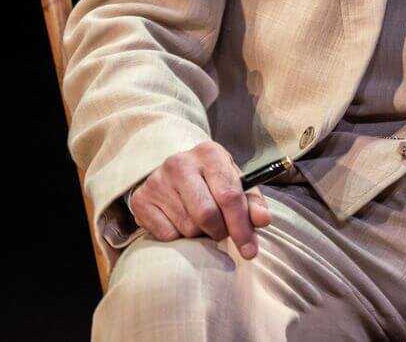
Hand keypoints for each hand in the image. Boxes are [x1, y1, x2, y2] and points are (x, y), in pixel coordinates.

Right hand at [127, 140, 272, 258]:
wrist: (172, 173)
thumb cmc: (211, 181)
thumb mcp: (234, 184)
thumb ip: (252, 203)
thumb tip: (263, 220)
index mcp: (209, 153)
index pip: (229, 195)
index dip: (242, 227)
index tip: (250, 251)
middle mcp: (180, 162)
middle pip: (206, 215)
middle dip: (219, 232)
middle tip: (221, 232)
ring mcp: (157, 181)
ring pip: (187, 227)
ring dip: (199, 234)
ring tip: (200, 221)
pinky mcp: (141, 200)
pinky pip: (167, 235)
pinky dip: (178, 236)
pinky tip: (180, 221)